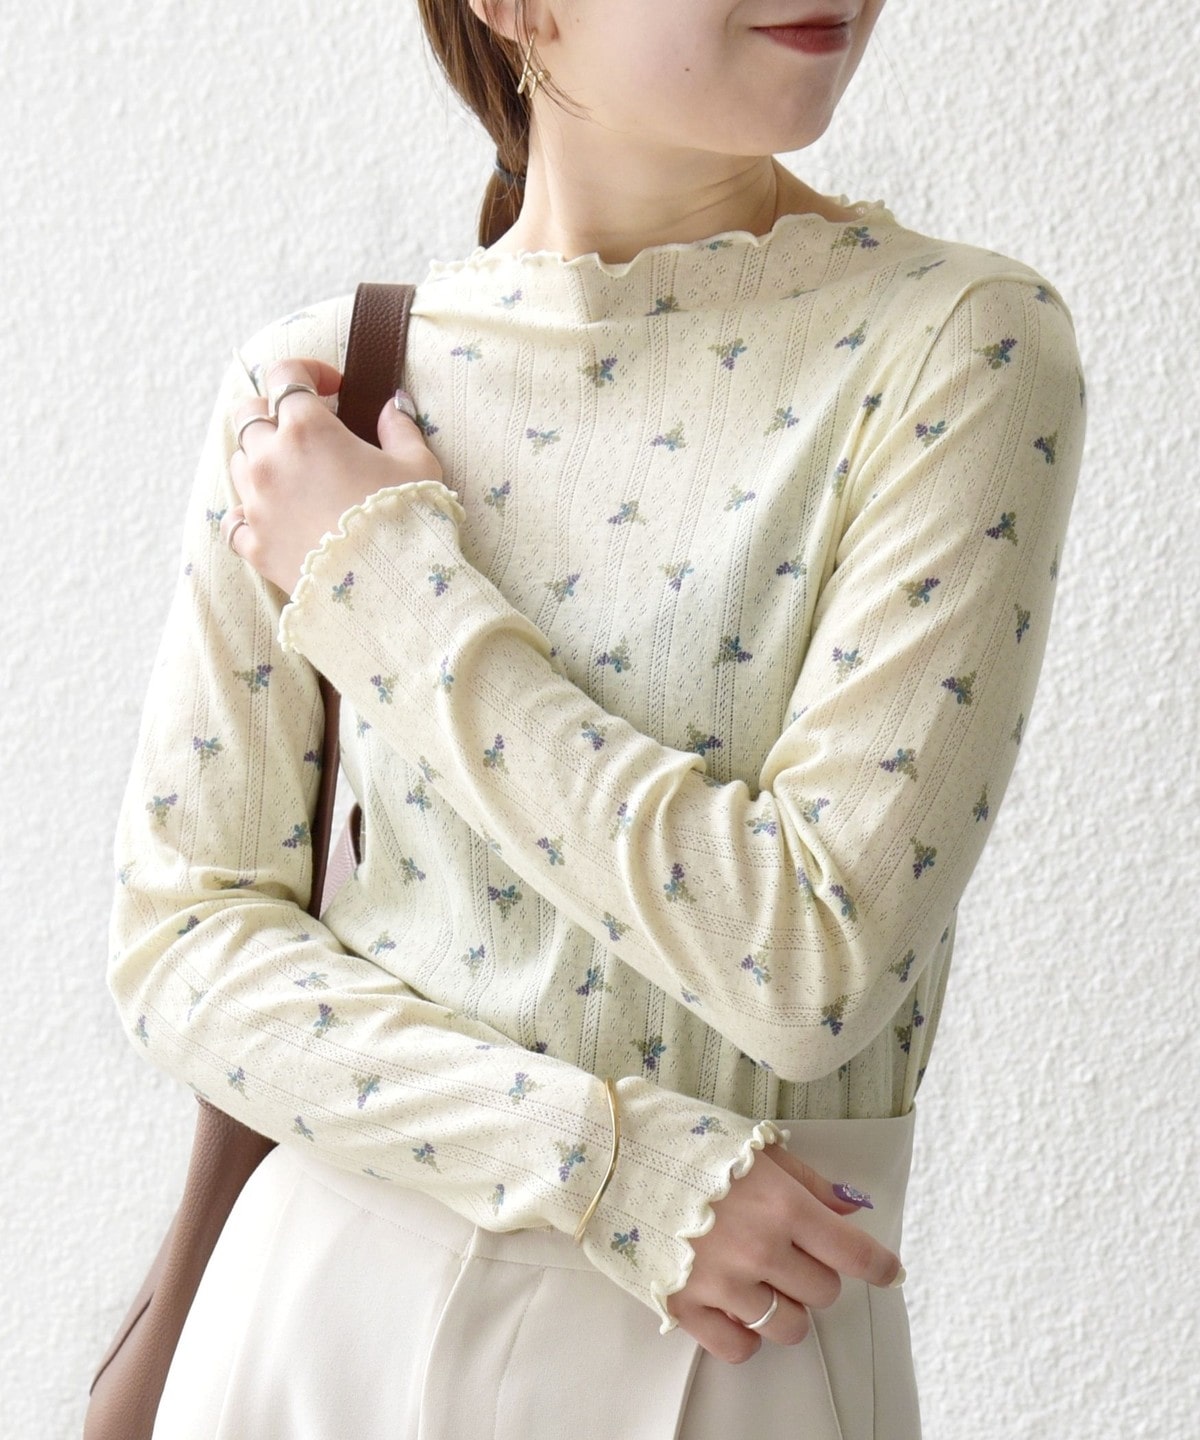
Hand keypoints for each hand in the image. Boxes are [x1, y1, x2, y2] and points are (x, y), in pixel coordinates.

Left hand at [220, 359, 443, 593]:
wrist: (390, 587)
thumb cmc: (407, 520)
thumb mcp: (417, 465)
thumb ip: (400, 428)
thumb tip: (393, 407)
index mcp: (307, 429)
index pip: (285, 375)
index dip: (308, 371)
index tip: (331, 386)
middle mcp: (271, 460)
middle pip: (248, 415)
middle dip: (274, 411)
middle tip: (304, 426)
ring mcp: (257, 504)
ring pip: (238, 463)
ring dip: (261, 459)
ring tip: (296, 474)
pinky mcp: (256, 545)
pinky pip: (234, 521)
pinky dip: (248, 514)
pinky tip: (271, 516)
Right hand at [667, 1145, 902, 1363]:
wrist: (607, 1157)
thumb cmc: (681, 1142)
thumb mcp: (751, 1146)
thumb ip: (806, 1181)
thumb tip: (850, 1208)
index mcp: (780, 1203)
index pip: (851, 1250)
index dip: (879, 1265)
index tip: (889, 1271)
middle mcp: (759, 1248)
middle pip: (823, 1293)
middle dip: (815, 1274)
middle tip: (789, 1251)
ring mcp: (722, 1283)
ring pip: (789, 1327)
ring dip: (784, 1307)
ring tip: (759, 1278)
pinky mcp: (686, 1308)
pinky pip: (740, 1348)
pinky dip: (745, 1333)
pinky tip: (733, 1304)